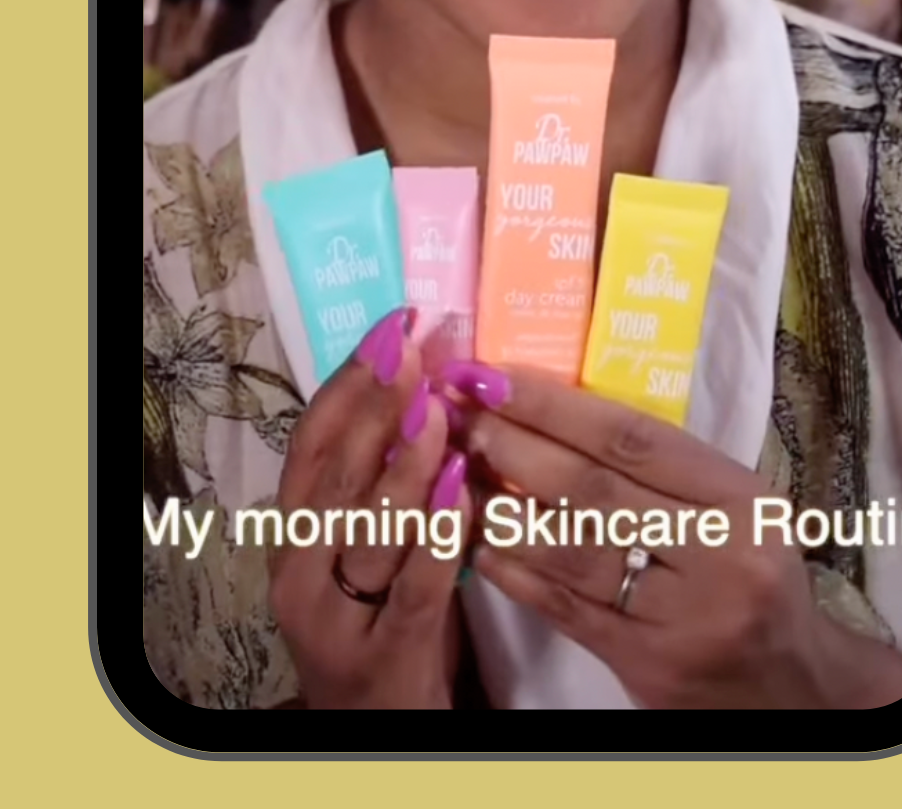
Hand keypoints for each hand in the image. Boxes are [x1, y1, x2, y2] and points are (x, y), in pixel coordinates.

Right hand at [269, 307, 470, 709]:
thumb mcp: (368, 538)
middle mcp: (300, 569)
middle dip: (380, 401)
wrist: (378, 726)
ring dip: (405, 458)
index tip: (395, 324)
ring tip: (438, 404)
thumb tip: (431, 370)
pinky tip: (458, 486)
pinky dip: (435, 531)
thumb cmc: (381, 611)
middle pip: (338, 472)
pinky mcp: (387, 653)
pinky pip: (414, 583)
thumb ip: (386, 468)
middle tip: (420, 345)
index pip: (313, 440)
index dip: (351, 378)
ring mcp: (338, 615)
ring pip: (369, 525)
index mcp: (294, 530)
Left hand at [448, 363, 901, 711]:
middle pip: (594, 489)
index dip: (555, 404)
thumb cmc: (755, 573)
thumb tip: (553, 411)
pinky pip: (567, 608)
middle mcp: (716, 555)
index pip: (633, 438)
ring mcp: (680, 619)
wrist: (796, 685)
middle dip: (515, 445)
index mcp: (741, 499)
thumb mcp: (736, 505)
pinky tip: (480, 543)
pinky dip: (517, 572)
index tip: (494, 374)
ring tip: (457, 471)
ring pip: (573, 550)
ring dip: (503, 507)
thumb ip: (662, 467)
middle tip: (458, 413)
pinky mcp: (646, 666)